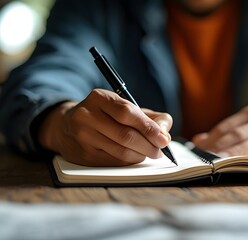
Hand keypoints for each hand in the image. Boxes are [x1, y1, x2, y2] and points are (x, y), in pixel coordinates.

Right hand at [38, 89, 172, 165]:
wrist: (67, 126)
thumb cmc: (106, 115)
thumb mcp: (125, 106)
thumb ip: (151, 117)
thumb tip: (165, 134)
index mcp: (99, 98)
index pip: (127, 113)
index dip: (149, 128)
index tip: (164, 139)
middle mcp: (87, 115)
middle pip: (125, 136)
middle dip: (149, 145)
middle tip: (160, 150)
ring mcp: (83, 136)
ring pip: (121, 151)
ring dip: (141, 155)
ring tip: (150, 153)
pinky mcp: (83, 155)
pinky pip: (114, 162)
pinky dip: (130, 161)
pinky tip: (134, 156)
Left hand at [192, 104, 247, 159]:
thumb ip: (228, 130)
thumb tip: (198, 139)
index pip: (228, 127)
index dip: (212, 138)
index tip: (197, 150)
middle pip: (238, 134)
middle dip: (219, 147)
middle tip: (204, 160)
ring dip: (234, 154)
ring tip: (218, 163)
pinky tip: (246, 167)